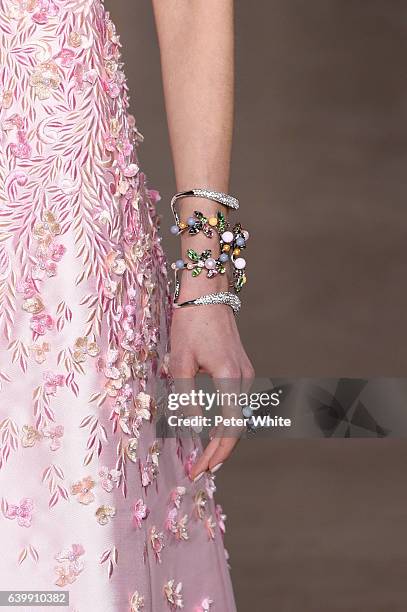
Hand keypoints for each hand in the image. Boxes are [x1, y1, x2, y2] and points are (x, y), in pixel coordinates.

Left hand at [169, 276, 254, 480]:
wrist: (208, 294)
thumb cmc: (190, 324)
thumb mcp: (180, 362)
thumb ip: (186, 398)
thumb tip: (192, 430)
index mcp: (229, 378)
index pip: (228, 428)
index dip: (214, 453)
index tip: (199, 471)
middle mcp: (244, 379)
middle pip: (236, 427)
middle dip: (218, 452)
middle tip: (198, 471)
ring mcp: (246, 374)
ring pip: (237, 417)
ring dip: (222, 439)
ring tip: (202, 458)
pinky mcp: (242, 369)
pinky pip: (236, 404)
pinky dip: (225, 422)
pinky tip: (210, 431)